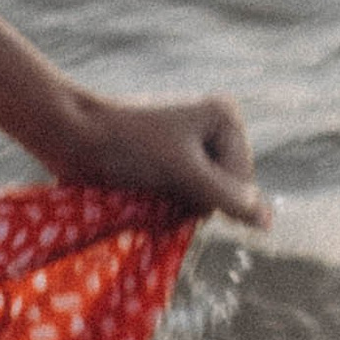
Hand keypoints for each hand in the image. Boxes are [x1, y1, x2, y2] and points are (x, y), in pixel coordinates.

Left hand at [47, 87, 269, 228]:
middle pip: (225, 192)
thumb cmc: (127, 147)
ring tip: (147, 183)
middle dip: (192, 197)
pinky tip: (143, 189)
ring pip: (202, 200)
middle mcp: (214, 128)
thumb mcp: (185, 173)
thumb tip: (269, 223)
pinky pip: (182, 197)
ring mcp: (192, 145)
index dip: (209, 193)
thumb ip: (230, 198)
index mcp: (226, 117)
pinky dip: (165, 202)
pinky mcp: (170, 161)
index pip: (241, 184)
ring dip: (176, 203)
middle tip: (157, 177)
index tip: (170, 168)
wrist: (70, 134)